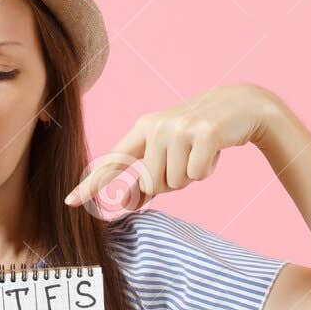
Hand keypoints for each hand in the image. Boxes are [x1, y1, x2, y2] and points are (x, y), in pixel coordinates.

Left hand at [64, 83, 279, 211]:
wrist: (240, 106)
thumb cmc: (198, 133)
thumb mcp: (169, 149)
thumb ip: (147, 174)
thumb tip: (127, 203)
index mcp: (144, 128)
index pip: (114, 161)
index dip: (92, 183)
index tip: (71, 202)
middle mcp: (158, 126)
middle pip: (153, 184)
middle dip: (171, 182)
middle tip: (187, 158)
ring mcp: (181, 128)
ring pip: (176, 183)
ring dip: (191, 176)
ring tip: (199, 152)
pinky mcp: (205, 134)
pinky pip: (197, 174)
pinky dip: (207, 170)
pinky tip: (213, 151)